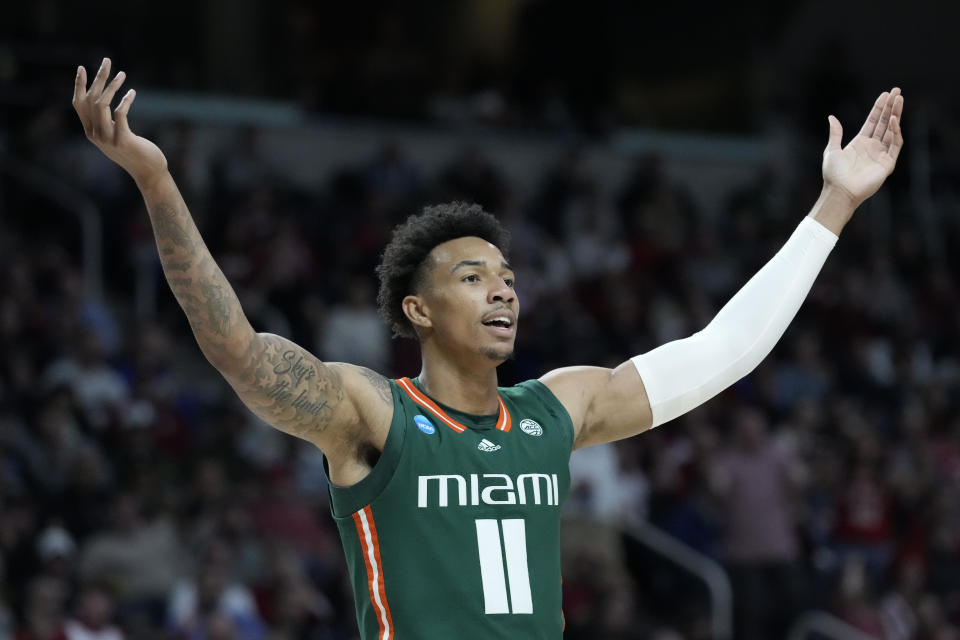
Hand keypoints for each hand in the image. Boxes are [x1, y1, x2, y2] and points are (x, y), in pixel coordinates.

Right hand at [72, 58, 167, 187]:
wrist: (148, 171)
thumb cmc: (134, 151)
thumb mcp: (115, 135)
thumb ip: (106, 122)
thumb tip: (104, 101)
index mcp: (90, 131)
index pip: (78, 104)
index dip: (79, 85)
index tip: (83, 68)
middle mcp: (95, 134)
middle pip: (91, 99)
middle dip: (98, 78)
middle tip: (107, 61)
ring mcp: (107, 138)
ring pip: (103, 104)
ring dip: (112, 86)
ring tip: (122, 74)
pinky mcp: (122, 139)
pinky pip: (120, 112)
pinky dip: (126, 100)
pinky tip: (132, 92)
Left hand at [822, 88, 903, 206]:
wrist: (839, 191)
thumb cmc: (833, 175)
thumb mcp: (832, 150)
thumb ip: (835, 133)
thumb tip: (832, 117)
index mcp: (860, 143)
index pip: (872, 121)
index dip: (878, 108)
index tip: (884, 94)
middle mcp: (872, 147)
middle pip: (884, 122)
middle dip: (890, 107)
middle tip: (897, 91)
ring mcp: (881, 154)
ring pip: (892, 130)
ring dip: (895, 115)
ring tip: (898, 99)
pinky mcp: (887, 163)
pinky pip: (895, 144)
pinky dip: (895, 132)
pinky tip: (893, 120)